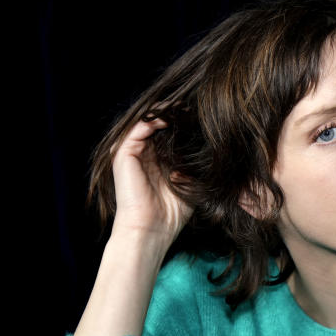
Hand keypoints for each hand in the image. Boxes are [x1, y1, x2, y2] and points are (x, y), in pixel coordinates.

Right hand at [108, 117, 193, 249]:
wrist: (151, 231)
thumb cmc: (171, 214)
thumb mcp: (190, 183)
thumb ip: (195, 165)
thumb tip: (212, 146)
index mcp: (154, 160)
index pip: (167, 132)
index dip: (183, 122)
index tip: (202, 115)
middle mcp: (141, 154)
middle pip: (157, 123)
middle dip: (175, 113)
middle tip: (194, 105)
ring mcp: (130, 152)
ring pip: (147, 121)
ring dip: (165, 112)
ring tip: (184, 106)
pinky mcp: (123, 153)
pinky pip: (138, 127)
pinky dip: (154, 118)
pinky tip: (171, 116)